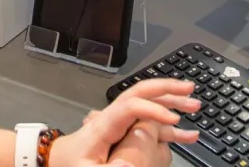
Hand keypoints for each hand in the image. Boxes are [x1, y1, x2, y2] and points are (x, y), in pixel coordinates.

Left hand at [49, 79, 200, 166]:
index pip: (132, 104)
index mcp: (104, 123)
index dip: (154, 109)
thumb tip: (143, 146)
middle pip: (143, 93)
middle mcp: (114, 117)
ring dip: (173, 104)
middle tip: (191, 92)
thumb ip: (116, 160)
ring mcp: (120, 124)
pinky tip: (188, 133)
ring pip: (150, 107)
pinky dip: (170, 129)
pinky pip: (150, 127)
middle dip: (168, 90)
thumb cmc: (68, 166)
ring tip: (195, 106)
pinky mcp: (124, 136)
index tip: (174, 120)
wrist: (53, 164)